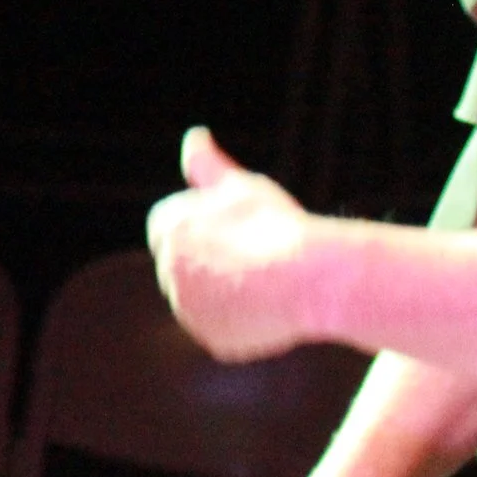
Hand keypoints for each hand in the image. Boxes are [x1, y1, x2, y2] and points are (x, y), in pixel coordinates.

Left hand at [146, 128, 330, 361]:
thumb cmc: (275, 224)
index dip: (202, 223)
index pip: (168, 225)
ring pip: (205, 298)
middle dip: (211, 258)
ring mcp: (190, 312)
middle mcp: (169, 273)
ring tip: (267, 276)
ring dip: (226, 289)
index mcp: (169, 230)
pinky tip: (272, 304)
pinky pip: (225, 327)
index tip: (233, 224)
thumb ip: (207, 165)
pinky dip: (243, 318)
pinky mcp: (214, 340)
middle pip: (186, 264)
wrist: (308, 277)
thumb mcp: (241, 186)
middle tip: (254, 250)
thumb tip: (193, 137)